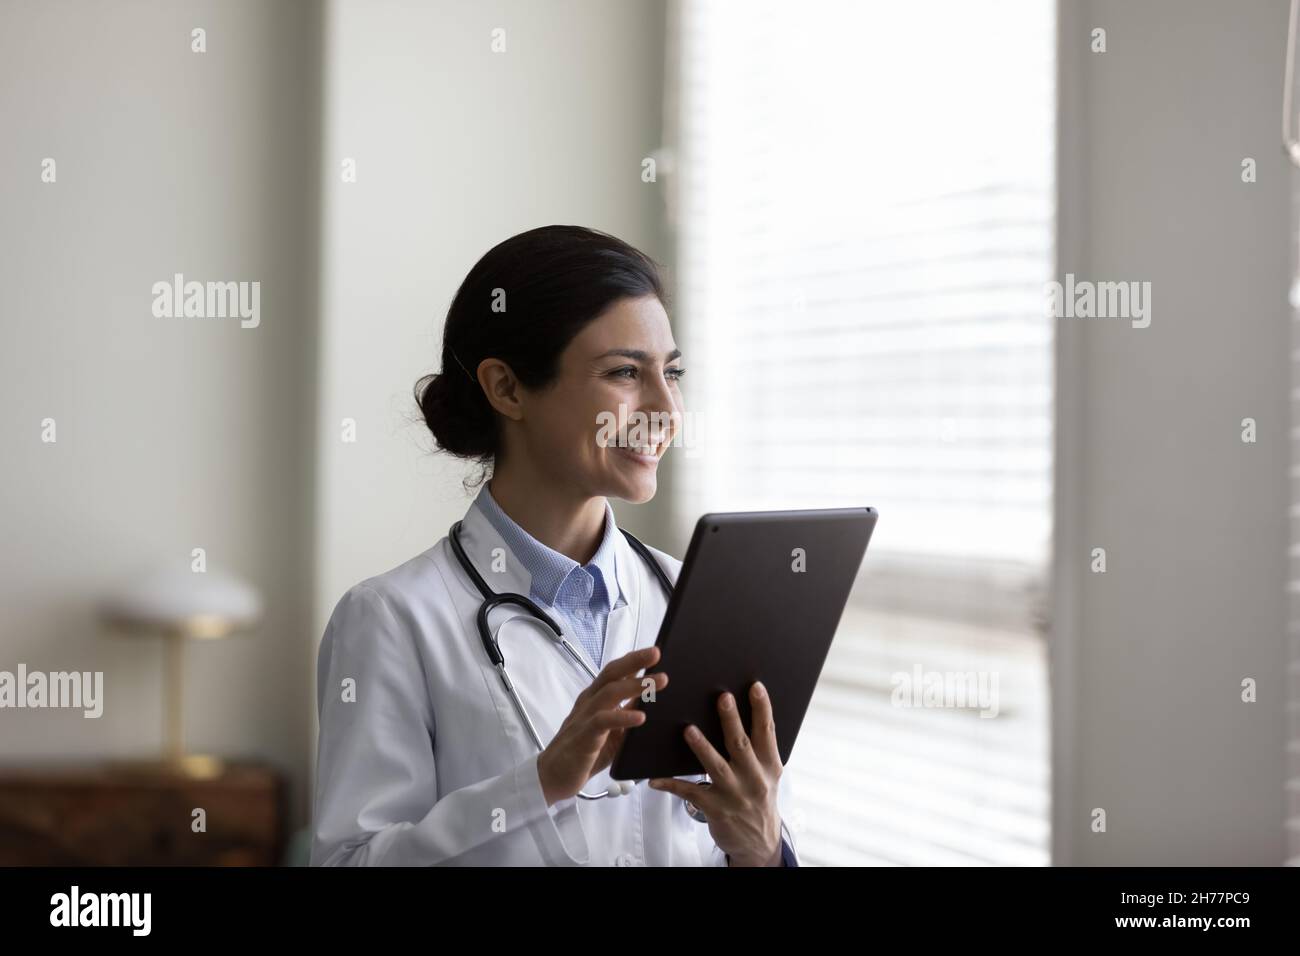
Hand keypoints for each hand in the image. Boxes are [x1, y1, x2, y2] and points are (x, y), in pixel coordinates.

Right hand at [537, 646, 667, 805]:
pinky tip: (640, 717)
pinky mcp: (584, 736)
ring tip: (659, 681)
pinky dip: (623, 717)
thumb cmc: (584, 753)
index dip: (633, 660)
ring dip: (635, 685)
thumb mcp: (612, 732)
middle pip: (611, 674)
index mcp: (595, 699)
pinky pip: (603, 721)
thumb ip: (626, 714)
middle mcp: (589, 702)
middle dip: (634, 661)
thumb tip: (650, 701)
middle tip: (656, 652)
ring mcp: (585, 717)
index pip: (614, 672)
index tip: (654, 651)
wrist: (553, 777)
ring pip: (610, 693)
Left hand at [648, 681, 783, 866]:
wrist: (758, 840)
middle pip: (740, 744)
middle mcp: (754, 778)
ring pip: (715, 766)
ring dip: (701, 747)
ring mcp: (733, 794)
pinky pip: (689, 792)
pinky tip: (654, 778)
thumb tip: (745, 707)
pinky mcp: (714, 808)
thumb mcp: (767, 771)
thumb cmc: (758, 794)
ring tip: (688, 730)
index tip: (755, 686)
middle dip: (731, 720)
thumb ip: (758, 745)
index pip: (766, 731)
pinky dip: (670, 784)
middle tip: (722, 697)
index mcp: (769, 764)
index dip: (762, 708)